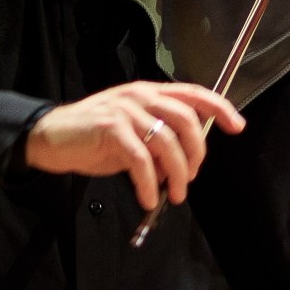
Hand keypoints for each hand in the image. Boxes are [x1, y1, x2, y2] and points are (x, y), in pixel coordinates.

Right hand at [24, 81, 244, 208]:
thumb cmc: (94, 137)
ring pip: (167, 142)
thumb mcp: (133, 133)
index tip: (237, 127)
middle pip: (187, 120)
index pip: (194, 93)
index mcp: (149, 92)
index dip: (219, 108)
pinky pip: (140, 160)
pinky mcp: (110, 129)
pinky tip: (146, 197)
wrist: (51, 137)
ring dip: (177, 174)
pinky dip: (148, 183)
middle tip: (191, 178)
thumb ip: (159, 139)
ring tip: (173, 195)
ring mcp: (125, 110)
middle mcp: (140, 95)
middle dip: (196, 154)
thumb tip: (184, 164)